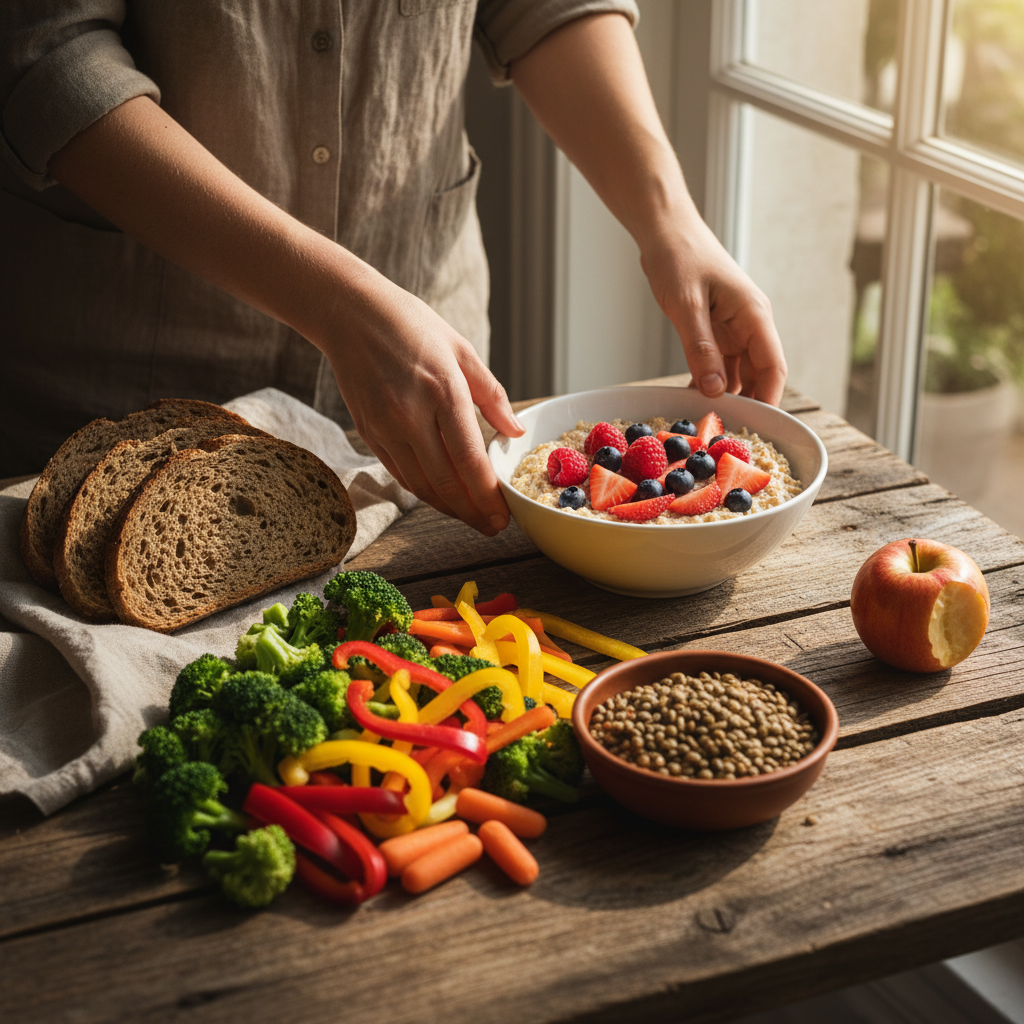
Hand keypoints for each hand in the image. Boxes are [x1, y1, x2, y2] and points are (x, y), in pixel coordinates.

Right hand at [319, 277, 524, 535]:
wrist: (350, 313)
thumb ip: (492, 395)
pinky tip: (443, 498)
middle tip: (493, 527)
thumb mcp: (461, 350)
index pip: (468, 460)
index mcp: (442, 391)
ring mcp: (385, 428)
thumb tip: (515, 432)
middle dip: (472, 513)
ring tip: (472, 518)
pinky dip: (424, 492)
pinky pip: (400, 474)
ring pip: (420, 485)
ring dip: (448, 509)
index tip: (504, 515)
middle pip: (445, 483)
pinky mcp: (368, 433)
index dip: (487, 496)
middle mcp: (411, 415)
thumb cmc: (410, 325)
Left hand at [510, 13, 787, 406]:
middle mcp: (750, 324)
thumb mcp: (686, 305)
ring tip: (710, 425)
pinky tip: (693, 402)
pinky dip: (708, 383)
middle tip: (728, 436)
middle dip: (748, 405)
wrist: (664, 229)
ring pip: (737, 373)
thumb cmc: (678, 257)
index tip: (757, 430)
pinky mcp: (714, 329)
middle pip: (759, 375)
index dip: (769, 401)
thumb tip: (714, 390)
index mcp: (754, 316)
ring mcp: (732, 328)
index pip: (774, 368)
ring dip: (726, 397)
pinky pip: (717, 364)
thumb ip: (700, 348)